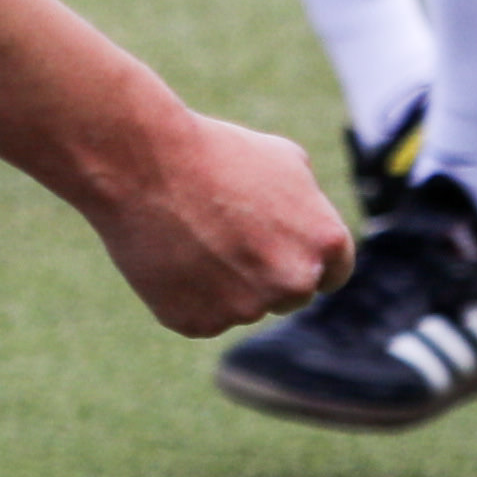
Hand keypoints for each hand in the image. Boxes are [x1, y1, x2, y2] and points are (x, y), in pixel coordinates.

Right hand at [88, 104, 352, 339]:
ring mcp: (246, 308)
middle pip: (289, 295)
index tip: (278, 245)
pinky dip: (187, 294)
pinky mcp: (200, 323)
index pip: (332, 274)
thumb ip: (309, 206)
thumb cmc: (215, 152)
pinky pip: (201, 315)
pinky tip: (170, 256)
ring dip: (224, 283)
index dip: (303, 256)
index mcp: (325, 244)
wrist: (144, 165)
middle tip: (226, 235)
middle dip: (265, 272)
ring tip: (191, 235)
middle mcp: (293, 283)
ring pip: (243, 306)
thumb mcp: (284, 161)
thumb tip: (309, 229)